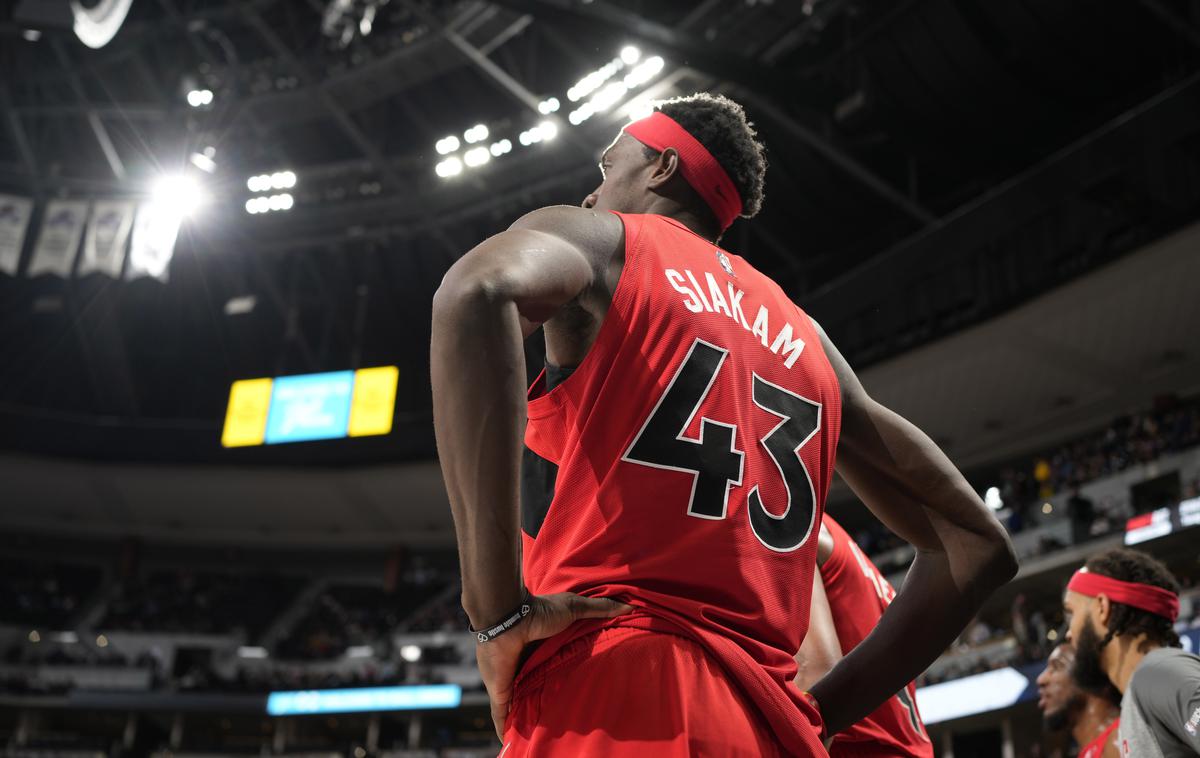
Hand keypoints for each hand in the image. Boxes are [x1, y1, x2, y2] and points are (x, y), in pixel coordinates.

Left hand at [475, 592, 632, 739]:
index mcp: (542, 650)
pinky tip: (510, 741)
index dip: (564, 680)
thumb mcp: (574, 608)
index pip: (555, 670)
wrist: (510, 618)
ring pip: (521, 706)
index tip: (580, 694)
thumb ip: (599, 609)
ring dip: (526, 719)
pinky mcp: (501, 693)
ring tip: (540, 736)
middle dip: (547, 703)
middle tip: (565, 720)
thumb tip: (629, 606)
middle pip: (538, 690)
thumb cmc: (541, 613)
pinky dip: (504, 728)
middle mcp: (527, 667)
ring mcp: (513, 681)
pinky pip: (501, 716)